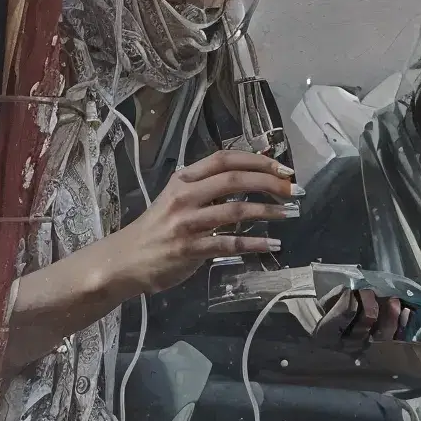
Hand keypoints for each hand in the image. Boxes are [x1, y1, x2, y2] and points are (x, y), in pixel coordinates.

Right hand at [78, 144, 296, 302]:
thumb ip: (207, 190)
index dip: (256, 160)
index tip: (282, 167)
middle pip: (234, 180)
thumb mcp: (177, 199)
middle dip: (270, 182)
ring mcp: (187, 223)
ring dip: (268, 211)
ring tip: (290, 213)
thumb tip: (248, 180)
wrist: (125, 260)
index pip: (224, 159)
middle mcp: (185, 196)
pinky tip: (273, 244)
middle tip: (294, 189)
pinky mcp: (191, 250)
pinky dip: (255, 244)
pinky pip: (230, 244)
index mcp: (183, 179)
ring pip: (236, 211)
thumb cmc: (157, 229)